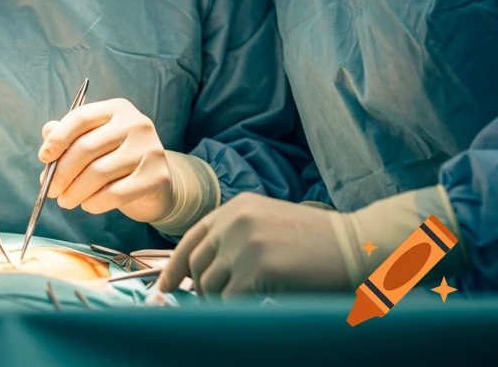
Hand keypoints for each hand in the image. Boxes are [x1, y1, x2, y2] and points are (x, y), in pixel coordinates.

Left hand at [39, 98, 170, 221]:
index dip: (58, 138)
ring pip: (98, 173)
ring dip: (75, 191)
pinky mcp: (156, 177)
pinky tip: (87, 205)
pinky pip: (115, 193)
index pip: (81, 117)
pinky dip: (94, 203)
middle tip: (50, 190)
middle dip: (62, 172)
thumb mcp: (95, 139)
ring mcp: (149, 149)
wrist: (156, 183)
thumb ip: (70, 133)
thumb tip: (47, 133)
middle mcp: (136, 124)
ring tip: (65, 201)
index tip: (43, 157)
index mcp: (117, 108)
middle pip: (86, 147)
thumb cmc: (117, 157)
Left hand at [158, 193, 349, 295]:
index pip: (191, 238)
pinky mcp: (258, 267)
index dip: (175, 266)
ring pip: (211, 284)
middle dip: (199, 290)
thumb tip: (205, 270)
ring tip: (239, 306)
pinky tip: (251, 310)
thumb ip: (235, 236)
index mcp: (235, 207)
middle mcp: (234, 220)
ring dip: (219, 302)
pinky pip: (231, 300)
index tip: (166, 287)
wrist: (353, 246)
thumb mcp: (267, 223)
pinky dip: (235, 311)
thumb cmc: (314, 242)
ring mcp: (244, 242)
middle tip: (209, 306)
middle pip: (197, 264)